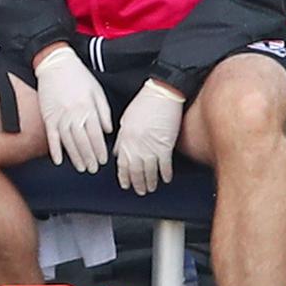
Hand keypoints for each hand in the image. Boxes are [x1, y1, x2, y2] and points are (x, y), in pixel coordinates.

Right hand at [34, 43, 112, 173]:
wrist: (55, 64)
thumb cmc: (78, 75)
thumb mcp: (97, 90)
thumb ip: (103, 111)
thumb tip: (108, 129)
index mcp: (88, 108)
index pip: (96, 135)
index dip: (100, 149)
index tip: (104, 160)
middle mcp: (75, 114)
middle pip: (83, 141)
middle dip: (89, 157)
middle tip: (94, 169)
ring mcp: (60, 116)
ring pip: (68, 142)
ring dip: (75, 156)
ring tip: (81, 168)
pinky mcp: (48, 116)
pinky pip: (51, 136)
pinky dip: (54, 149)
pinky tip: (58, 160)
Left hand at [114, 79, 184, 194]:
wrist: (161, 94)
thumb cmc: (144, 103)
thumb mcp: (126, 120)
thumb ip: (122, 138)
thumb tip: (118, 151)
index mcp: (125, 139)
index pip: (122, 164)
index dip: (123, 176)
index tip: (125, 183)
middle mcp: (136, 146)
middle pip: (135, 171)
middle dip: (136, 183)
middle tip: (138, 191)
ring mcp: (151, 148)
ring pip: (149, 171)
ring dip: (150, 182)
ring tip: (150, 188)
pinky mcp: (166, 146)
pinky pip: (165, 165)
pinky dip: (165, 174)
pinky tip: (165, 179)